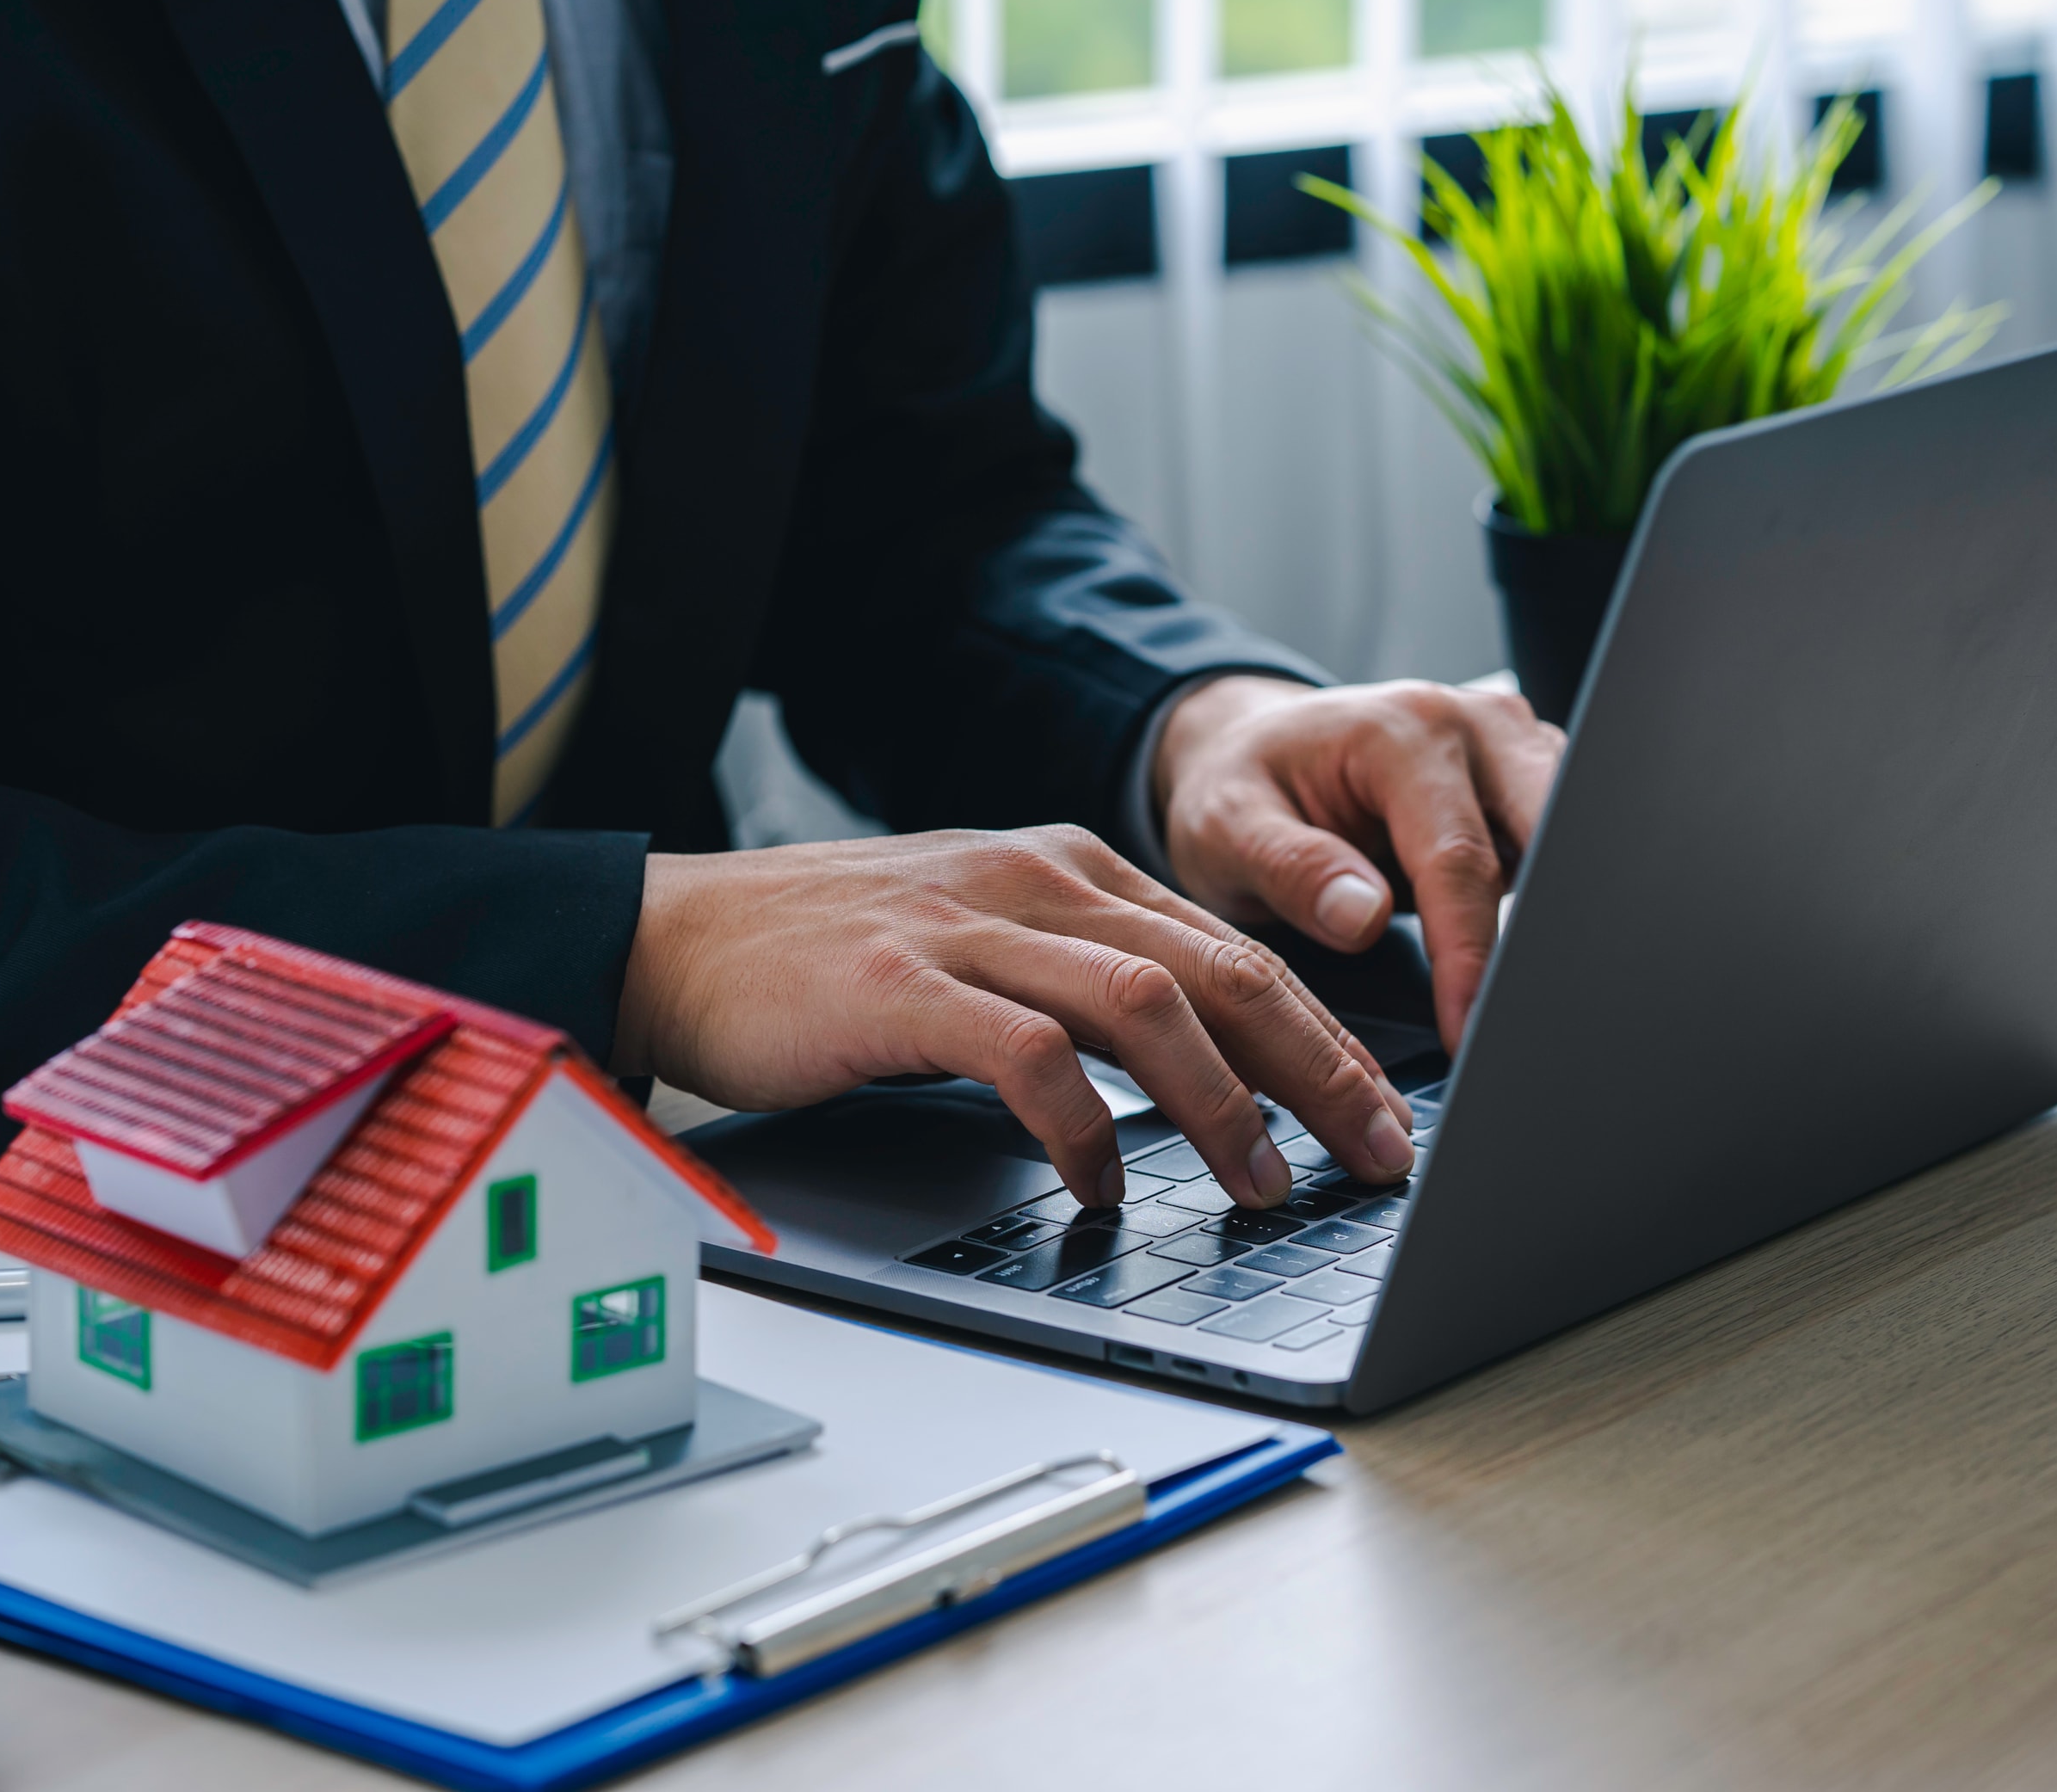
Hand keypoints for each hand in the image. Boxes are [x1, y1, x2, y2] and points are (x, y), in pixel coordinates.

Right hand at [608, 827, 1418, 1208]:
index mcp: (1068, 866)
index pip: (1233, 946)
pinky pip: (1030, 1055)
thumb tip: (1205, 1064)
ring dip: (1226, 1104)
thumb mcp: (981, 941)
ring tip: (1265, 1184)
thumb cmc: (827, 958)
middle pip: (1223, 967)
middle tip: (1379, 1154)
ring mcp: (969, 925)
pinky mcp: (902, 983)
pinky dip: (1085, 1130)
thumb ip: (1082, 979)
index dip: (1326, 1033)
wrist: (672, 937)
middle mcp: (1036, 879)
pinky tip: (1105, 1189)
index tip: (1384, 1113)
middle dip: (1320, 1068)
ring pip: (1148, 1003)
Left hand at [1153, 675, 1565, 1049]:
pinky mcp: (1522, 779)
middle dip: (1542, 929)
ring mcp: (1507, 747)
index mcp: (1399, 732)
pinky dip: (1544, 904)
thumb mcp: (1225, 829)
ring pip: (1566, 843)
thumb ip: (1292, 869)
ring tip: (1515, 1000)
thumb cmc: (1237, 787)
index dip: (1468, 954)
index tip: (1465, 1027)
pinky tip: (1514, 960)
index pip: (1459, 859)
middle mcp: (1469, 725)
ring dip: (1549, 917)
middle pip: (1548, 836)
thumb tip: (1364, 918)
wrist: (1248, 747)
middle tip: (1522, 1018)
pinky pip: (1556, 846)